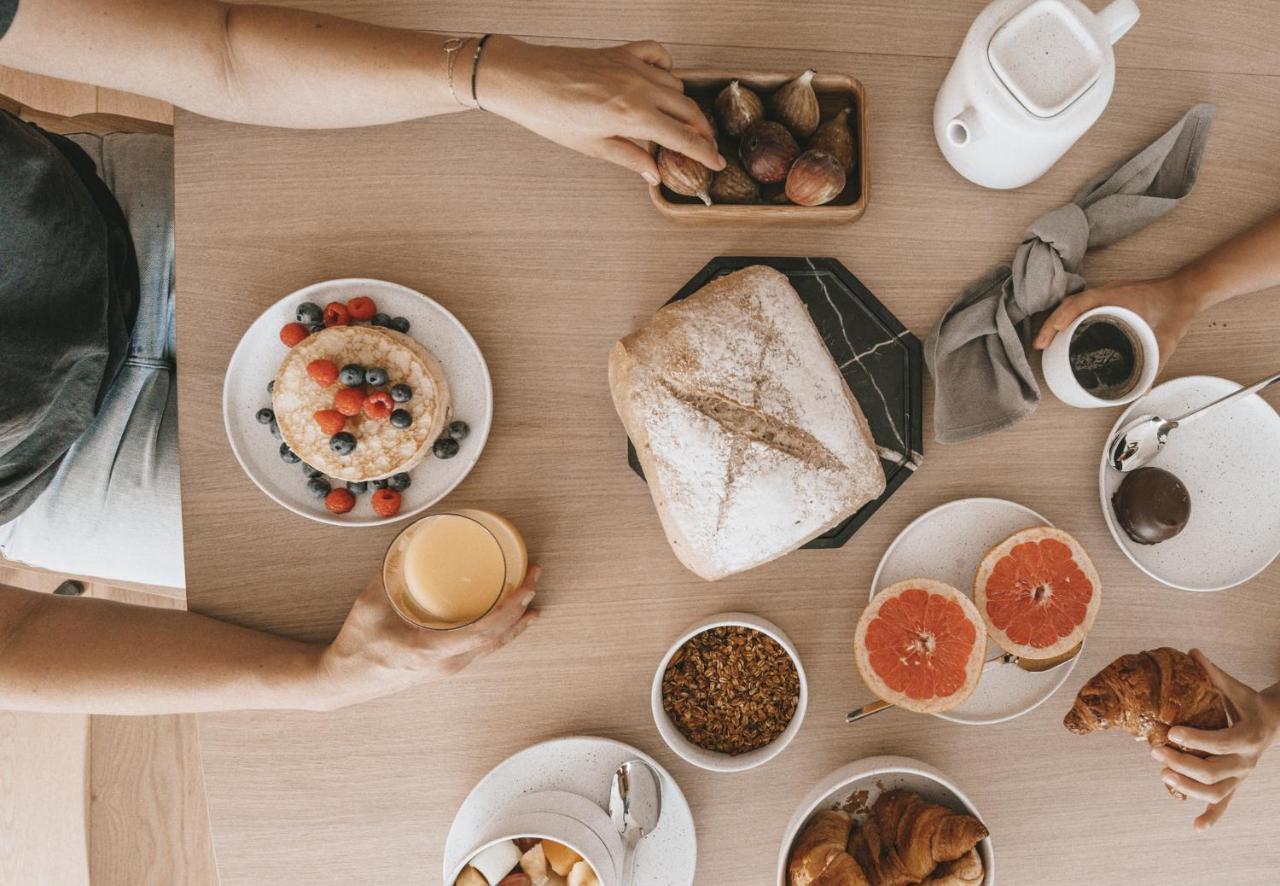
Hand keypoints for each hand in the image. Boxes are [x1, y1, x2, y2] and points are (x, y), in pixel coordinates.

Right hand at [317, 565, 540, 708]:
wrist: (345, 681)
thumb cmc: (357, 646)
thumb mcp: (369, 605)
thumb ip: (390, 575)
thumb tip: (409, 543)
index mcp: (430, 651)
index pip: (483, 632)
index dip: (509, 609)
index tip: (525, 586)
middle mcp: (446, 664)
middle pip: (497, 638)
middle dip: (521, 607)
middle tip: (534, 576)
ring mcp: (448, 669)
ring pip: (494, 646)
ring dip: (516, 620)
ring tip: (532, 596)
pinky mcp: (447, 667)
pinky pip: (484, 649)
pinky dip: (503, 631)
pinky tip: (513, 619)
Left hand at [477, 36, 723, 183]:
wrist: (524, 79)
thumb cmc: (550, 115)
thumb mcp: (593, 147)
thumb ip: (630, 158)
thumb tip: (654, 174)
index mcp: (633, 116)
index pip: (683, 137)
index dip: (705, 152)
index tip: (717, 162)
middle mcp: (639, 87)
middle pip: (688, 109)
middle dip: (702, 131)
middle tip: (706, 147)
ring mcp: (632, 66)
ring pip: (676, 85)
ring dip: (683, 104)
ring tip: (678, 122)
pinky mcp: (621, 52)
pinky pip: (658, 55)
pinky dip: (667, 68)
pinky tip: (661, 82)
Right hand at [1031, 277, 1200, 371]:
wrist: (1187, 290)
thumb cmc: (1176, 309)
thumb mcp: (1167, 339)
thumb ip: (1156, 365)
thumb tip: (1142, 391)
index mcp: (1117, 297)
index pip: (1081, 303)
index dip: (1062, 317)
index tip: (1051, 333)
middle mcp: (1107, 291)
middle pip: (1069, 304)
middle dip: (1050, 323)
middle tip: (1039, 345)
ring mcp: (1105, 292)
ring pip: (1071, 303)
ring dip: (1055, 320)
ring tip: (1044, 340)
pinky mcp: (1106, 296)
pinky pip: (1079, 304)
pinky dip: (1066, 316)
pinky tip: (1061, 330)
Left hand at [1151, 649, 1279, 830]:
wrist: (1273, 723)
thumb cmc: (1247, 703)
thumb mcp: (1235, 688)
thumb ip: (1213, 674)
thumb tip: (1192, 652)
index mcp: (1248, 736)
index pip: (1219, 742)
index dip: (1194, 739)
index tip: (1170, 731)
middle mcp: (1247, 761)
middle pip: (1212, 771)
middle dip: (1182, 762)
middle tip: (1156, 751)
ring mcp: (1241, 776)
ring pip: (1215, 792)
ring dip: (1187, 787)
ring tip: (1162, 774)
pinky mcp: (1236, 785)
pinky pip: (1225, 805)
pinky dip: (1212, 817)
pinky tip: (1196, 826)